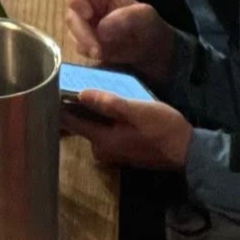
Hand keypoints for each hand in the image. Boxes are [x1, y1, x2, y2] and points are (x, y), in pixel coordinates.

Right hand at [61, 0, 174, 73]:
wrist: (151, 49)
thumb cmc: (147, 25)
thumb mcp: (145, 17)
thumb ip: (126, 18)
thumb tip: (102, 29)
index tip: (87, 14)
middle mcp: (86, 6)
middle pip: (70, 15)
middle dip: (82, 33)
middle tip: (97, 48)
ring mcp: (84, 26)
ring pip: (72, 33)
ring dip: (86, 45)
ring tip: (103, 53)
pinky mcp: (85, 43)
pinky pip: (79, 48)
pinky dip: (89, 53)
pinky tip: (105, 55)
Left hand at [61, 93, 191, 170]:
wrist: (187, 151)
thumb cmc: (161, 128)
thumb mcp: (135, 111)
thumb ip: (108, 104)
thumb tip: (81, 94)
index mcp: (102, 140)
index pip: (71, 123)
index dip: (60, 106)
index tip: (53, 90)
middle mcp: (103, 150)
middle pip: (81, 127)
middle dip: (74, 109)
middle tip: (69, 86)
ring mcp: (114, 152)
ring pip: (94, 130)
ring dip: (90, 115)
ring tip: (88, 93)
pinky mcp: (125, 150)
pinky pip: (106, 133)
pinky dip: (104, 121)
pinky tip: (109, 108)